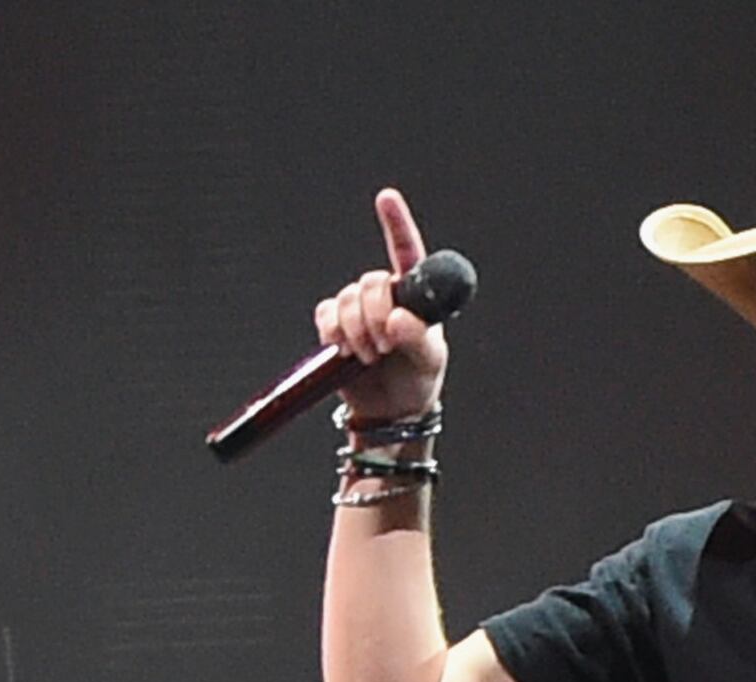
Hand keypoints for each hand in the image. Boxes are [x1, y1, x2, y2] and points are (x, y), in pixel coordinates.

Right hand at [311, 189, 449, 421]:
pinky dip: (335, 333)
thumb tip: (398, 320)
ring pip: (348, 299)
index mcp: (414, 295)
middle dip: (376, 315)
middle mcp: (385, 294)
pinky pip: (327, 314)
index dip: (396, 223)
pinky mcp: (334, 323)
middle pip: (371, 282)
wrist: (389, 409)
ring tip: (373, 357)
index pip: (406, 252)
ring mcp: (358, 307)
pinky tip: (347, 352)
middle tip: (387, 346)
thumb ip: (418, 339)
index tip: (386, 197)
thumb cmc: (418, 379)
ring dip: (358, 330)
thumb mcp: (428, 361)